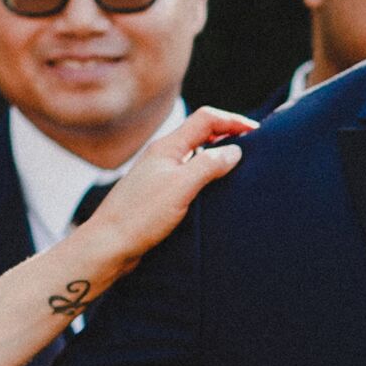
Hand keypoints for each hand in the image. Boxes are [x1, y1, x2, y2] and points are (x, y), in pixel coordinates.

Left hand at [70, 109, 257, 273]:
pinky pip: (187, 177)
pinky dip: (205, 177)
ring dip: (217, 157)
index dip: (232, 121)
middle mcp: (162, 157)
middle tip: (253, 149)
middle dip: (227, 136)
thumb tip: (235, 151)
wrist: (108, 245)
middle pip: (200, 134)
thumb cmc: (140, 216)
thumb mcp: (181, 187)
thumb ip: (209, 165)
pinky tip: (214, 193)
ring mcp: (158, 175)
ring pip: (194, 156)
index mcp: (167, 147)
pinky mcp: (157, 195)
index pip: (205, 119)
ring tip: (239, 170)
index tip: (257, 133)